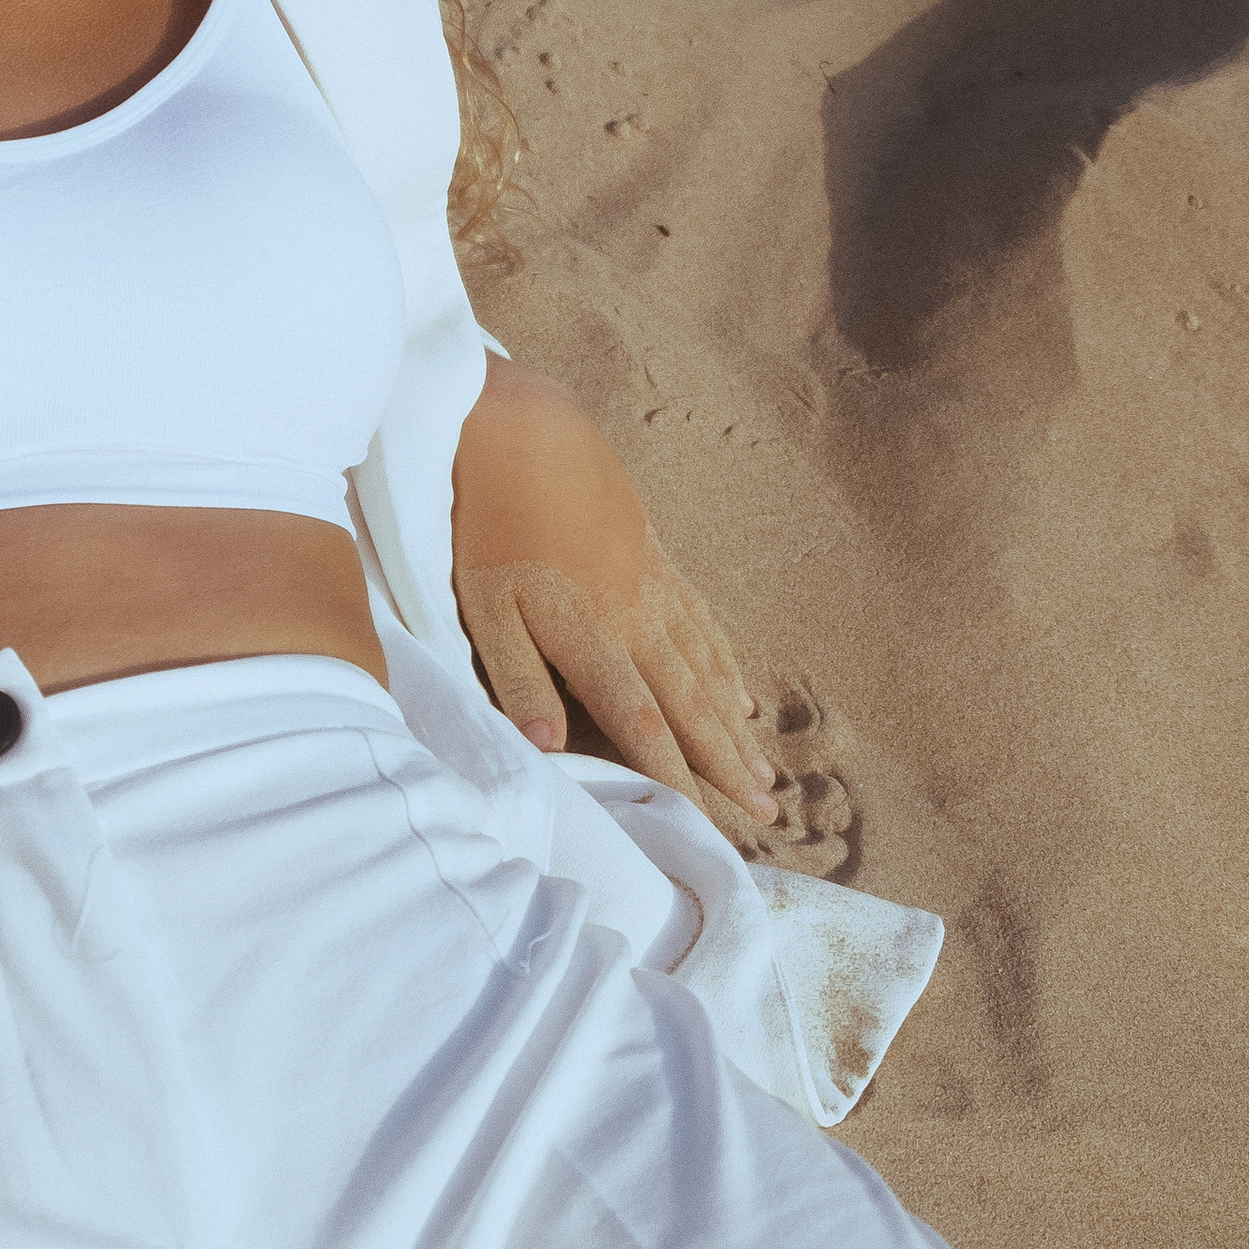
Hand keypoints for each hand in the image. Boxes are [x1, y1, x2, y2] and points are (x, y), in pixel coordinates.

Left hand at [453, 364, 779, 828]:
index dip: (680, 777)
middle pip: (690, 704)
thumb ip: (519, 679)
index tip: (715, 823)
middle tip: (767, 811)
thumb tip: (551, 751)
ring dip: (734, 723)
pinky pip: (702, 621)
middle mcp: (636, 616)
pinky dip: (725, 662)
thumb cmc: (486, 519)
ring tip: (764, 767)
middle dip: (726, 762)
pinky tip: (739, 689)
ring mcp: (652, 583)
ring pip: (704, 667)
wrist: (523, 426)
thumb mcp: (481, 606)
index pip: (644, 726)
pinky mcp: (653, 554)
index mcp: (591, 636)